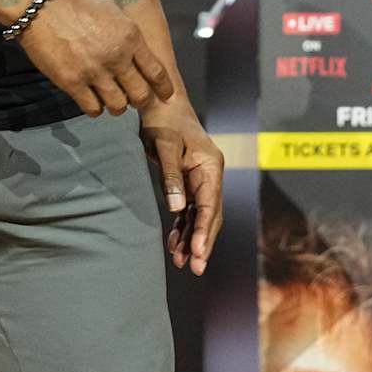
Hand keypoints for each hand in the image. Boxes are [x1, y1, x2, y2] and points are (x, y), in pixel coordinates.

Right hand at [15, 0, 175, 115]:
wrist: (39, 5)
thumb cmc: (75, 2)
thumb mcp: (112, 10)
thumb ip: (128, 34)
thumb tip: (138, 52)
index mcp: (130, 37)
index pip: (157, 72)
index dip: (163, 88)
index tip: (165, 95)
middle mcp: (117, 57)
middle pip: (141, 95)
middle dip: (141, 100)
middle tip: (136, 99)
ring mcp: (94, 72)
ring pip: (118, 106)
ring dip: (118, 106)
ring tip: (113, 100)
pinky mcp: (72, 83)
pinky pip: (93, 109)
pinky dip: (95, 108)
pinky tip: (93, 100)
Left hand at [140, 101, 224, 275]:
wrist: (160, 103)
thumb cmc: (163, 121)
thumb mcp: (164, 147)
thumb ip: (171, 178)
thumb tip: (178, 209)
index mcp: (210, 166)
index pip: (210, 205)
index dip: (204, 231)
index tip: (198, 253)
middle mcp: (210, 174)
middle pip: (211, 215)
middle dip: (203, 243)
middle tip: (195, 268)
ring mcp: (201, 179)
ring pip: (201, 216)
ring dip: (192, 239)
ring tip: (181, 262)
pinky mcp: (189, 182)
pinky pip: (190, 210)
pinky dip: (183, 227)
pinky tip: (175, 244)